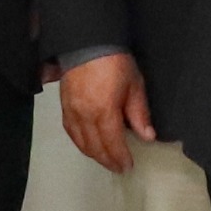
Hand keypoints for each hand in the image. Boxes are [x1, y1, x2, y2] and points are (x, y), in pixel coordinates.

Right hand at [57, 52, 154, 174]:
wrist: (88, 42)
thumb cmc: (115, 62)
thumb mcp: (134, 85)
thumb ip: (139, 113)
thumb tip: (147, 136)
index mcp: (104, 111)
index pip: (112, 144)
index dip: (120, 158)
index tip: (128, 166)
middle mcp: (85, 116)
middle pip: (95, 147)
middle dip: (107, 160)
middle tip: (118, 168)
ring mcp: (71, 112)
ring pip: (80, 142)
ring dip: (93, 154)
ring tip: (105, 160)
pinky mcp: (63, 106)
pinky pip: (70, 131)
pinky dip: (80, 142)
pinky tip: (88, 145)